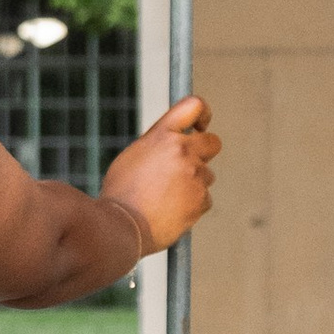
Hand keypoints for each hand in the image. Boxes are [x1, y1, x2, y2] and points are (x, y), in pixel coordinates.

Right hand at [103, 96, 221, 256]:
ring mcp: (194, 175)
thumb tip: (174, 144)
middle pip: (212, 142)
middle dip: (204, 152)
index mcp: (162, 135)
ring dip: (192, 183)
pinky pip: (204, 198)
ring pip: (206, 175)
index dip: (203, 113)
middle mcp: (182, 150)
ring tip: (166, 197)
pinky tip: (170, 211)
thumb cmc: (121, 194)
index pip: (194, 106)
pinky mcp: (201, 199)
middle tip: (187, 167)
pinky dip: (191, 205)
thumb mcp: (134, 156)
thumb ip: (158, 145)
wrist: (121, 227)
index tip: (202, 125)